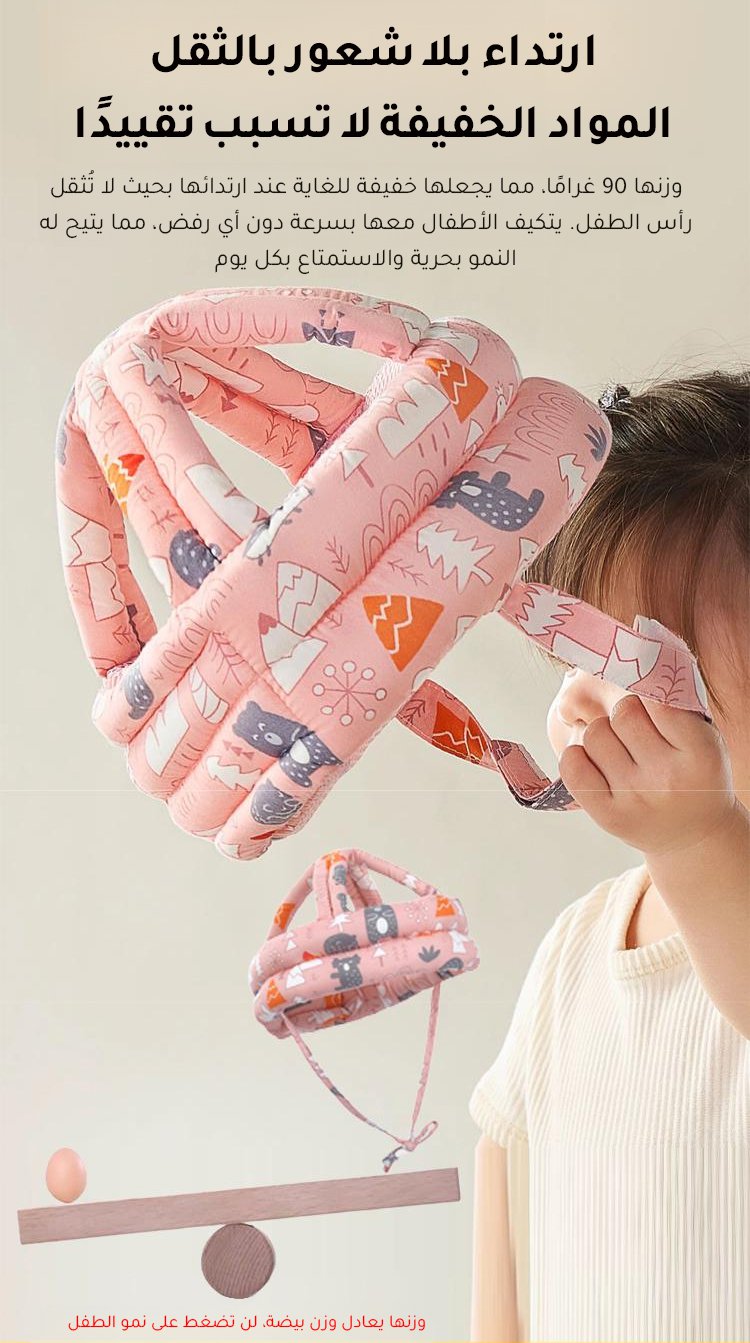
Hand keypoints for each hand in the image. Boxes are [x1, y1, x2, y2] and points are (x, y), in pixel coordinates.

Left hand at [559, 695, 739, 858]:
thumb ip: (676, 705)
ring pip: (594, 734)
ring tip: (618, 750)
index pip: (658, 700)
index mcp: (700, 753)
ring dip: (601, 735)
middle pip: (622, 712)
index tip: (647, 700)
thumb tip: (635, 659)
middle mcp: (667, 777)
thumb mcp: (704, 740)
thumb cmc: (694, 775)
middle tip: (634, 730)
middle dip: (624, 714)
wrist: (694, 836)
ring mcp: (634, 798)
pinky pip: (571, 765)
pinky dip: (577, 755)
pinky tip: (594, 761)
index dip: (648, 694)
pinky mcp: (607, 815)